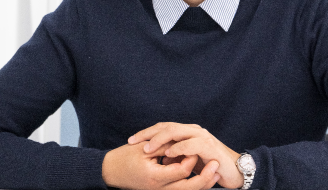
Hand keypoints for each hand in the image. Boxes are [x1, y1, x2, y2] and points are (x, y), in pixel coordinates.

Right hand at [102, 141, 219, 189]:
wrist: (110, 171)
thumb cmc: (124, 157)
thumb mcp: (145, 148)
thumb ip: (165, 145)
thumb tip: (183, 143)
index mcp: (154, 177)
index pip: (181, 171)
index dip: (190, 158)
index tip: (197, 148)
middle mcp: (158, 188)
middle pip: (188, 188)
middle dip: (204, 178)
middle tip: (217, 165)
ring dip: (201, 183)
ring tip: (214, 172)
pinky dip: (192, 185)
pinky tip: (202, 176)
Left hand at [128, 123, 243, 188]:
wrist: (233, 170)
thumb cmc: (210, 164)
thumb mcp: (189, 160)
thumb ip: (176, 155)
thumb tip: (162, 156)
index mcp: (188, 131)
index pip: (164, 126)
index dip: (147, 132)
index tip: (132, 140)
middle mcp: (194, 130)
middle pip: (167, 126)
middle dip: (148, 134)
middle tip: (134, 142)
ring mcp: (201, 136)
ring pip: (176, 131)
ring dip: (160, 140)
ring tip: (148, 149)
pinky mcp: (208, 146)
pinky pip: (190, 144)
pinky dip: (178, 148)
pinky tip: (168, 154)